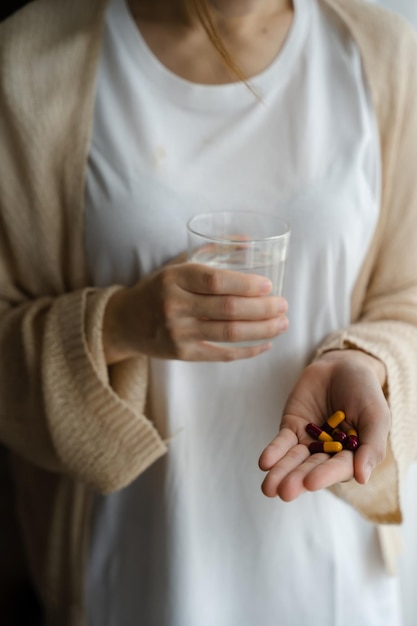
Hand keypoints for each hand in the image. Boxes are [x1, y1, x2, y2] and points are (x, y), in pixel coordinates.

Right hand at [103, 258, 288, 362]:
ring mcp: (178, 332)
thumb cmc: (158, 289)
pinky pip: (222, 355)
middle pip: (228, 309)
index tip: (269, 285)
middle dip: (263, 308)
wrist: (125, 322)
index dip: (246, 284)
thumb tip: (248, 241)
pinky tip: (265, 344)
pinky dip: (248, 351)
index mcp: (174, 278)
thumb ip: (210, 251)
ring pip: (229, 333)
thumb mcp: (176, 265)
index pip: (215, 281)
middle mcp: (174, 305)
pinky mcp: (182, 354)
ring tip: (282, 323)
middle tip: (284, 305)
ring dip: (262, 329)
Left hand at [259, 350, 389, 499]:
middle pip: (312, 468)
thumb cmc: (365, 392)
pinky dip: (274, 452)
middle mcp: (329, 454)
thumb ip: (371, 446)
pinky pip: (282, 442)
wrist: (343, 365)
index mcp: (353, 455)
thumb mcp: (376, 416)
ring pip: (294, 460)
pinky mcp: (292, 427)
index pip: (338, 468)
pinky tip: (264, 463)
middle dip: (297, 479)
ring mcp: (308, 441)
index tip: (310, 483)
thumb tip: (362, 478)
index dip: (324, 475)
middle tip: (285, 492)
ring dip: (281, 473)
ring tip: (269, 488)